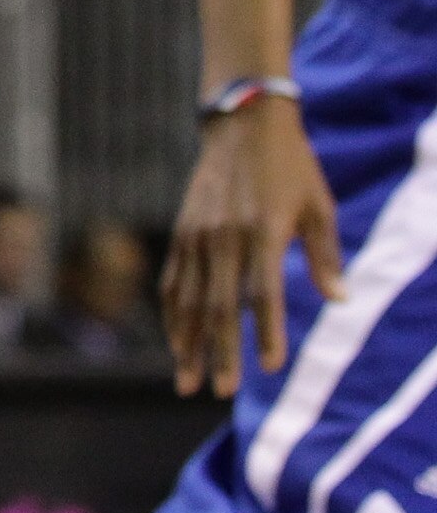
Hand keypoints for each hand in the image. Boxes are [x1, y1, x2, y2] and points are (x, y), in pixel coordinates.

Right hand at [163, 96, 343, 396]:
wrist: (241, 121)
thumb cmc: (292, 166)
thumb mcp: (320, 205)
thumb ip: (326, 255)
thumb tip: (339, 300)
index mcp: (263, 230)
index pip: (263, 292)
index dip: (266, 331)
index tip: (270, 366)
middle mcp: (224, 235)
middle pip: (217, 305)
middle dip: (219, 352)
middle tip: (221, 391)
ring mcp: (198, 233)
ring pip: (187, 298)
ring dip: (187, 342)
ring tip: (189, 380)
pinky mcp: (183, 230)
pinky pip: (173, 280)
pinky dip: (173, 314)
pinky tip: (177, 341)